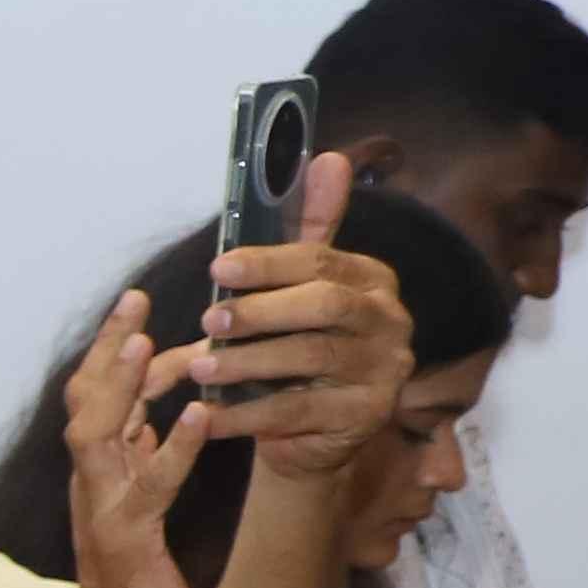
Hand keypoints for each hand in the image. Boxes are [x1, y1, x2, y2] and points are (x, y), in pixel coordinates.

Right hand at [51, 294, 219, 587]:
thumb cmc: (140, 581)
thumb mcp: (140, 505)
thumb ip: (138, 459)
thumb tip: (152, 414)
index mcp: (97, 469)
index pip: (95, 394)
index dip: (111, 348)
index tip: (136, 307)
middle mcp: (91, 479)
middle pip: (86, 398)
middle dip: (108, 346)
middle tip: (135, 299)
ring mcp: (104, 506)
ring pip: (99, 432)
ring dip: (124, 385)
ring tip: (148, 343)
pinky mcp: (130, 536)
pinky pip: (151, 483)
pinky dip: (175, 446)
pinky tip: (201, 415)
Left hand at [179, 149, 407, 463]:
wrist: (311, 430)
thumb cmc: (295, 345)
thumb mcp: (298, 287)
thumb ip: (308, 229)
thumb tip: (328, 158)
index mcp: (372, 280)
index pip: (321, 260)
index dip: (267, 262)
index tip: (217, 268)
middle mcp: (389, 321)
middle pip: (324, 305)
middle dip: (260, 310)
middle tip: (209, 319)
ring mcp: (383, 370)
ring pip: (310, 357)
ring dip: (246, 361)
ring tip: (198, 368)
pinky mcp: (365, 416)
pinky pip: (297, 409)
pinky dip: (245, 412)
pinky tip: (207, 413)